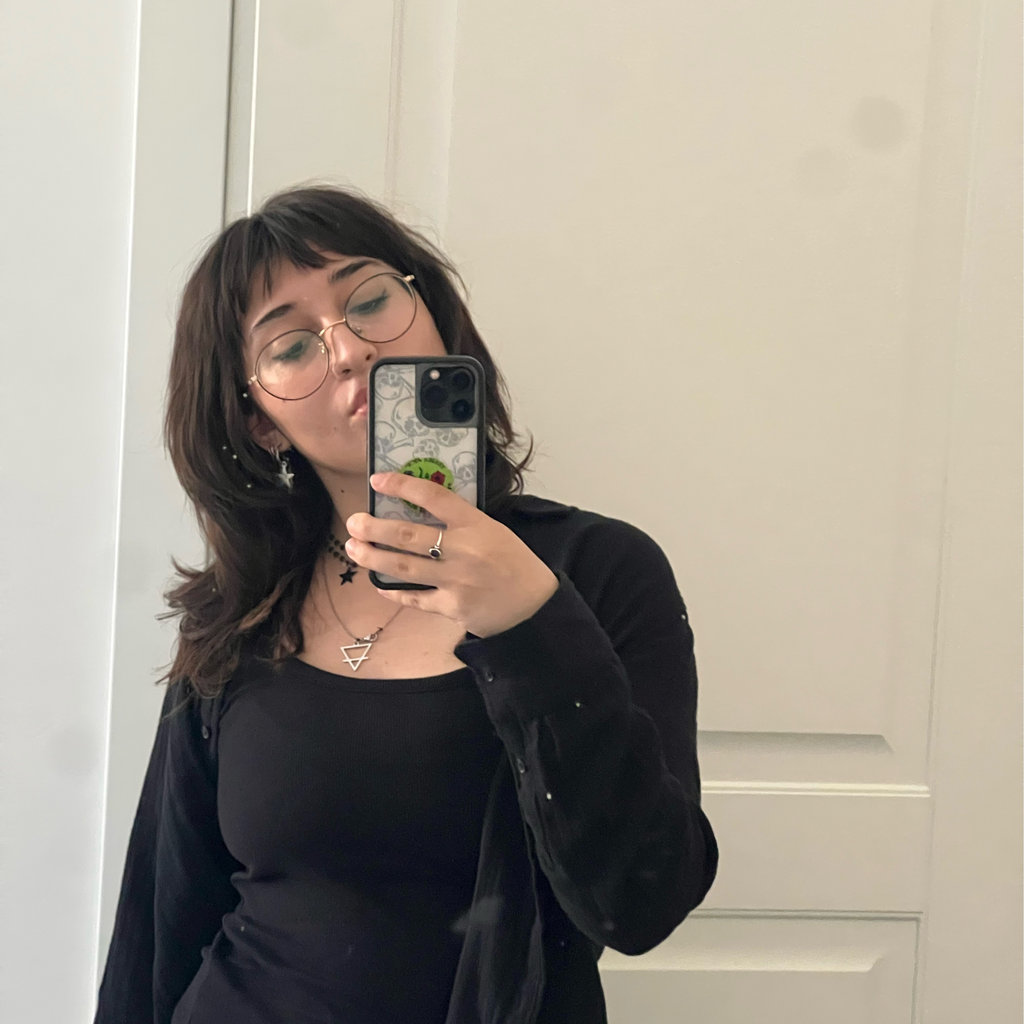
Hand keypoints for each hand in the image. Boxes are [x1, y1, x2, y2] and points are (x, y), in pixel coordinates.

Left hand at [344, 473, 558, 637]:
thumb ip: (461, 522)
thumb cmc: (514, 563)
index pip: (433, 498)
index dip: (402, 486)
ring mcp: (455, 581)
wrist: (535, 605)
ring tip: (353, 548)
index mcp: (476, 524)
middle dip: (374, 528)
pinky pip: (414, 598)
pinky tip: (377, 583)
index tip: (377, 480)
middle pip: (408, 536)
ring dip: (373, 557)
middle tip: (354, 522)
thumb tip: (420, 510)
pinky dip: (392, 591)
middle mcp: (463, 551)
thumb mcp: (494, 531)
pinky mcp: (451, 608)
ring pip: (403, 567)